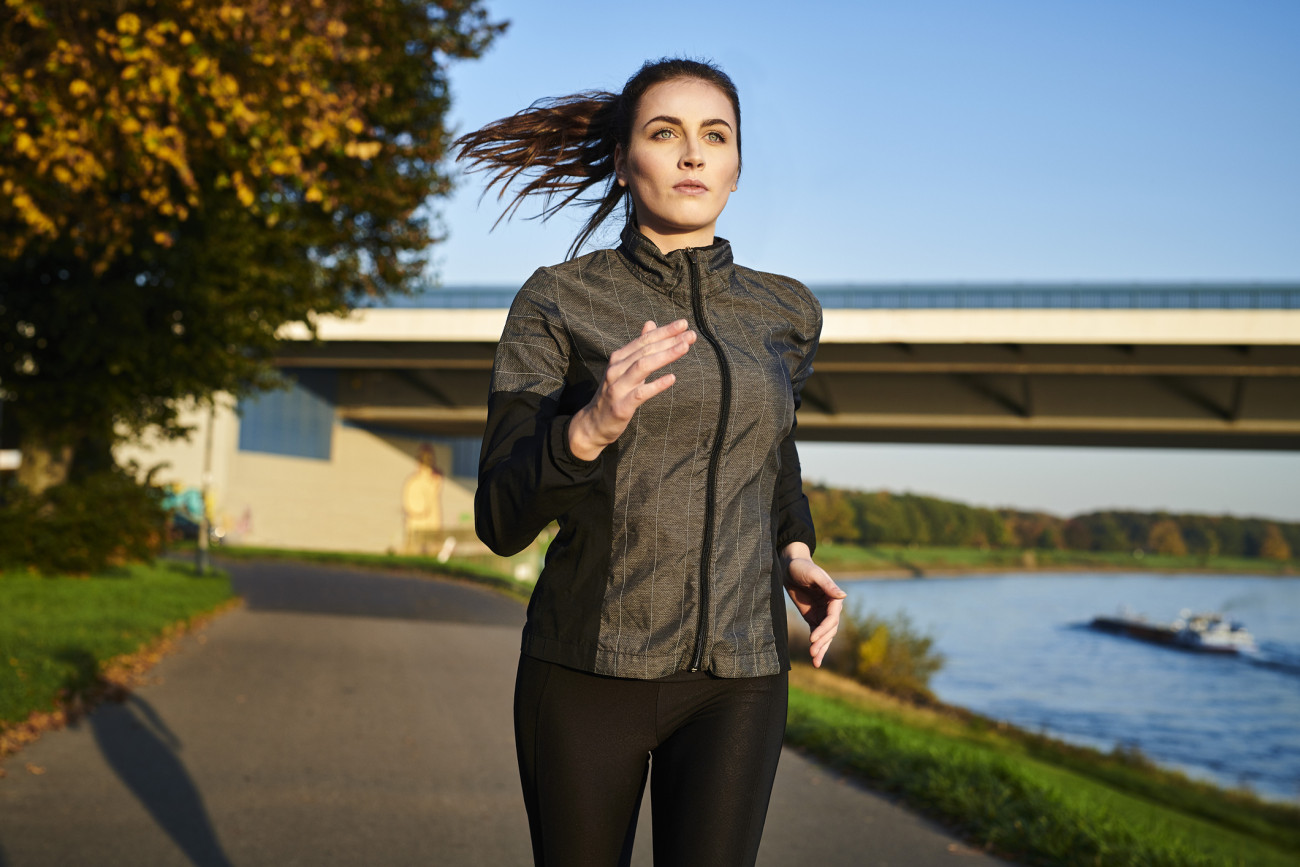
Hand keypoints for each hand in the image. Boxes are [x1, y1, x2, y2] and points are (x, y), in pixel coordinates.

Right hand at [568, 319, 695, 460]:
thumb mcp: (624, 368)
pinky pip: (640, 393)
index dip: (664, 331)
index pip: (644, 340)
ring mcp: (617, 387)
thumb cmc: (614, 394)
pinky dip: (656, 384)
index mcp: (618, 359)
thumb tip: (650, 324)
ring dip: (664, 356)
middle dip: (669, 340)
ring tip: (684, 348)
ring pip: (642, 367)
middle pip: (645, 350)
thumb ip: (638, 347)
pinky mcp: (621, 406)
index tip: (684, 324)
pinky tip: (672, 378)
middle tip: (691, 335)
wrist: (593, 424)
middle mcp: (616, 370)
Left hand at [782, 541, 845, 667]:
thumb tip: (843, 596)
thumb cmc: (802, 567)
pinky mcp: (813, 618)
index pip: (832, 617)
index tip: (812, 638)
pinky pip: (817, 634)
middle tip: (812, 652)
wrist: (790, 567)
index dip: (824, 629)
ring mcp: (822, 614)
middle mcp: (831, 607)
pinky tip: (815, 658)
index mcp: (833, 597)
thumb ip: (827, 585)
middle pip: (830, 629)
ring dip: (821, 648)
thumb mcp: (814, 574)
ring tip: (815, 661)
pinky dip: (817, 646)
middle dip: (822, 641)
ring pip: (825, 635)